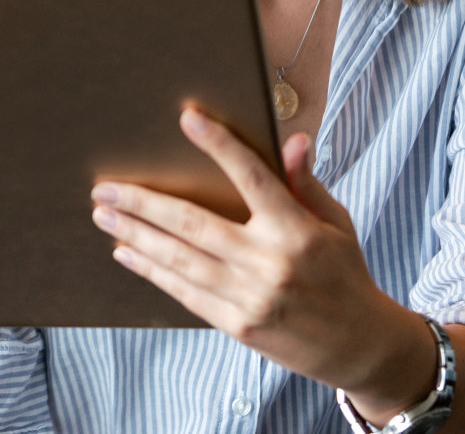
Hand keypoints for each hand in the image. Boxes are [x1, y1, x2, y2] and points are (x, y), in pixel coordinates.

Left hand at [90, 108, 434, 409]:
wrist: (361, 348)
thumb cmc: (344, 274)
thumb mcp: (335, 224)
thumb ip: (305, 184)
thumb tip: (294, 140)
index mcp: (297, 231)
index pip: (253, 177)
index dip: (219, 145)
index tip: (188, 117)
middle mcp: (271, 263)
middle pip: (193, 224)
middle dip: (143, 203)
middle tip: (104, 186)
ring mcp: (251, 297)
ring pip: (179, 259)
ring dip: (135, 235)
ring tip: (103, 215)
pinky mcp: (238, 325)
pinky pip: (184, 292)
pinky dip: (151, 270)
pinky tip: (127, 252)